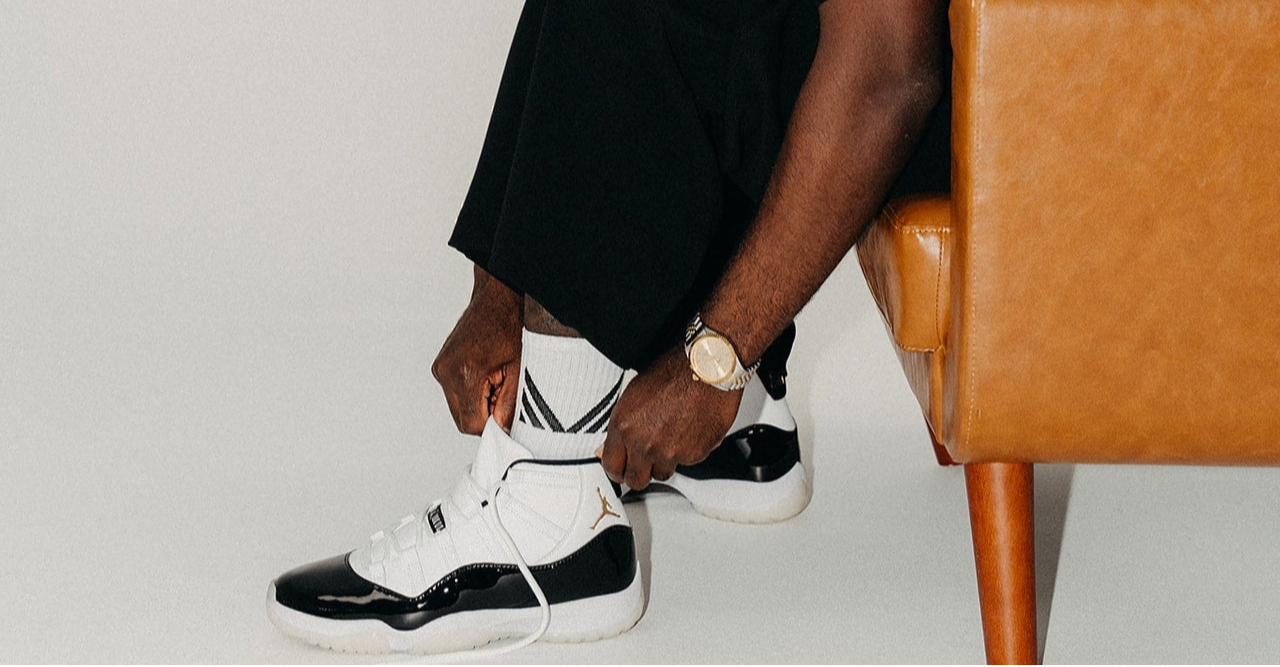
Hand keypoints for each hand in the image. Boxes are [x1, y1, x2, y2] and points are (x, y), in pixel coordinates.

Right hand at [432, 267, 521, 433]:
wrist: (497, 298)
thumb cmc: (510, 326)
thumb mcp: (518, 370)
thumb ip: (509, 405)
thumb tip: (504, 431)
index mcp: (464, 373)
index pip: (472, 424)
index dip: (492, 427)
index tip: (507, 417)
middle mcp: (446, 371)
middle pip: (462, 420)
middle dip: (485, 416)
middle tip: (504, 396)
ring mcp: (440, 368)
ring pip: (458, 409)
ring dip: (478, 405)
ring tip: (497, 382)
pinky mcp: (441, 366)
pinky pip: (455, 395)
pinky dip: (471, 394)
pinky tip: (487, 376)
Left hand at [599, 347, 741, 488]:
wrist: (708, 368)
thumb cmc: (675, 373)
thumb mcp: (634, 395)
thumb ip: (620, 428)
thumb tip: (607, 448)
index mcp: (624, 426)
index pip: (612, 467)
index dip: (618, 469)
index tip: (622, 468)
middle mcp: (644, 443)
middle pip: (635, 480)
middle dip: (639, 473)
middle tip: (644, 462)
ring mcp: (669, 452)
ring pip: (662, 473)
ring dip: (664, 461)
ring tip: (671, 437)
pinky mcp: (693, 456)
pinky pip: (686, 463)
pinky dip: (687, 452)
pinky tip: (689, 430)